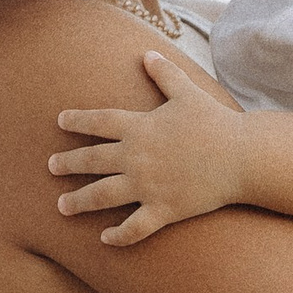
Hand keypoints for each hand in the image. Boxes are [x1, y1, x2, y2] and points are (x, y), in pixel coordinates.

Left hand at [48, 50, 246, 245]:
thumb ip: (164, 74)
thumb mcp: (188, 92)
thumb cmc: (216, 122)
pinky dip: (118, 235)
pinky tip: (104, 239)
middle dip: (68, 163)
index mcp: (140, 127)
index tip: (60, 121)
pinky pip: (134, 228)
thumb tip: (146, 54)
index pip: (99, 122)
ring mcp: (148, 186)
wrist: (242, 157)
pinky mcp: (163, 210)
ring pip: (102, 196)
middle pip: (92, 160)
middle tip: (51, 166)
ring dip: (79, 202)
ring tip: (61, 206)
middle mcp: (137, 157)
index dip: (77, 121)